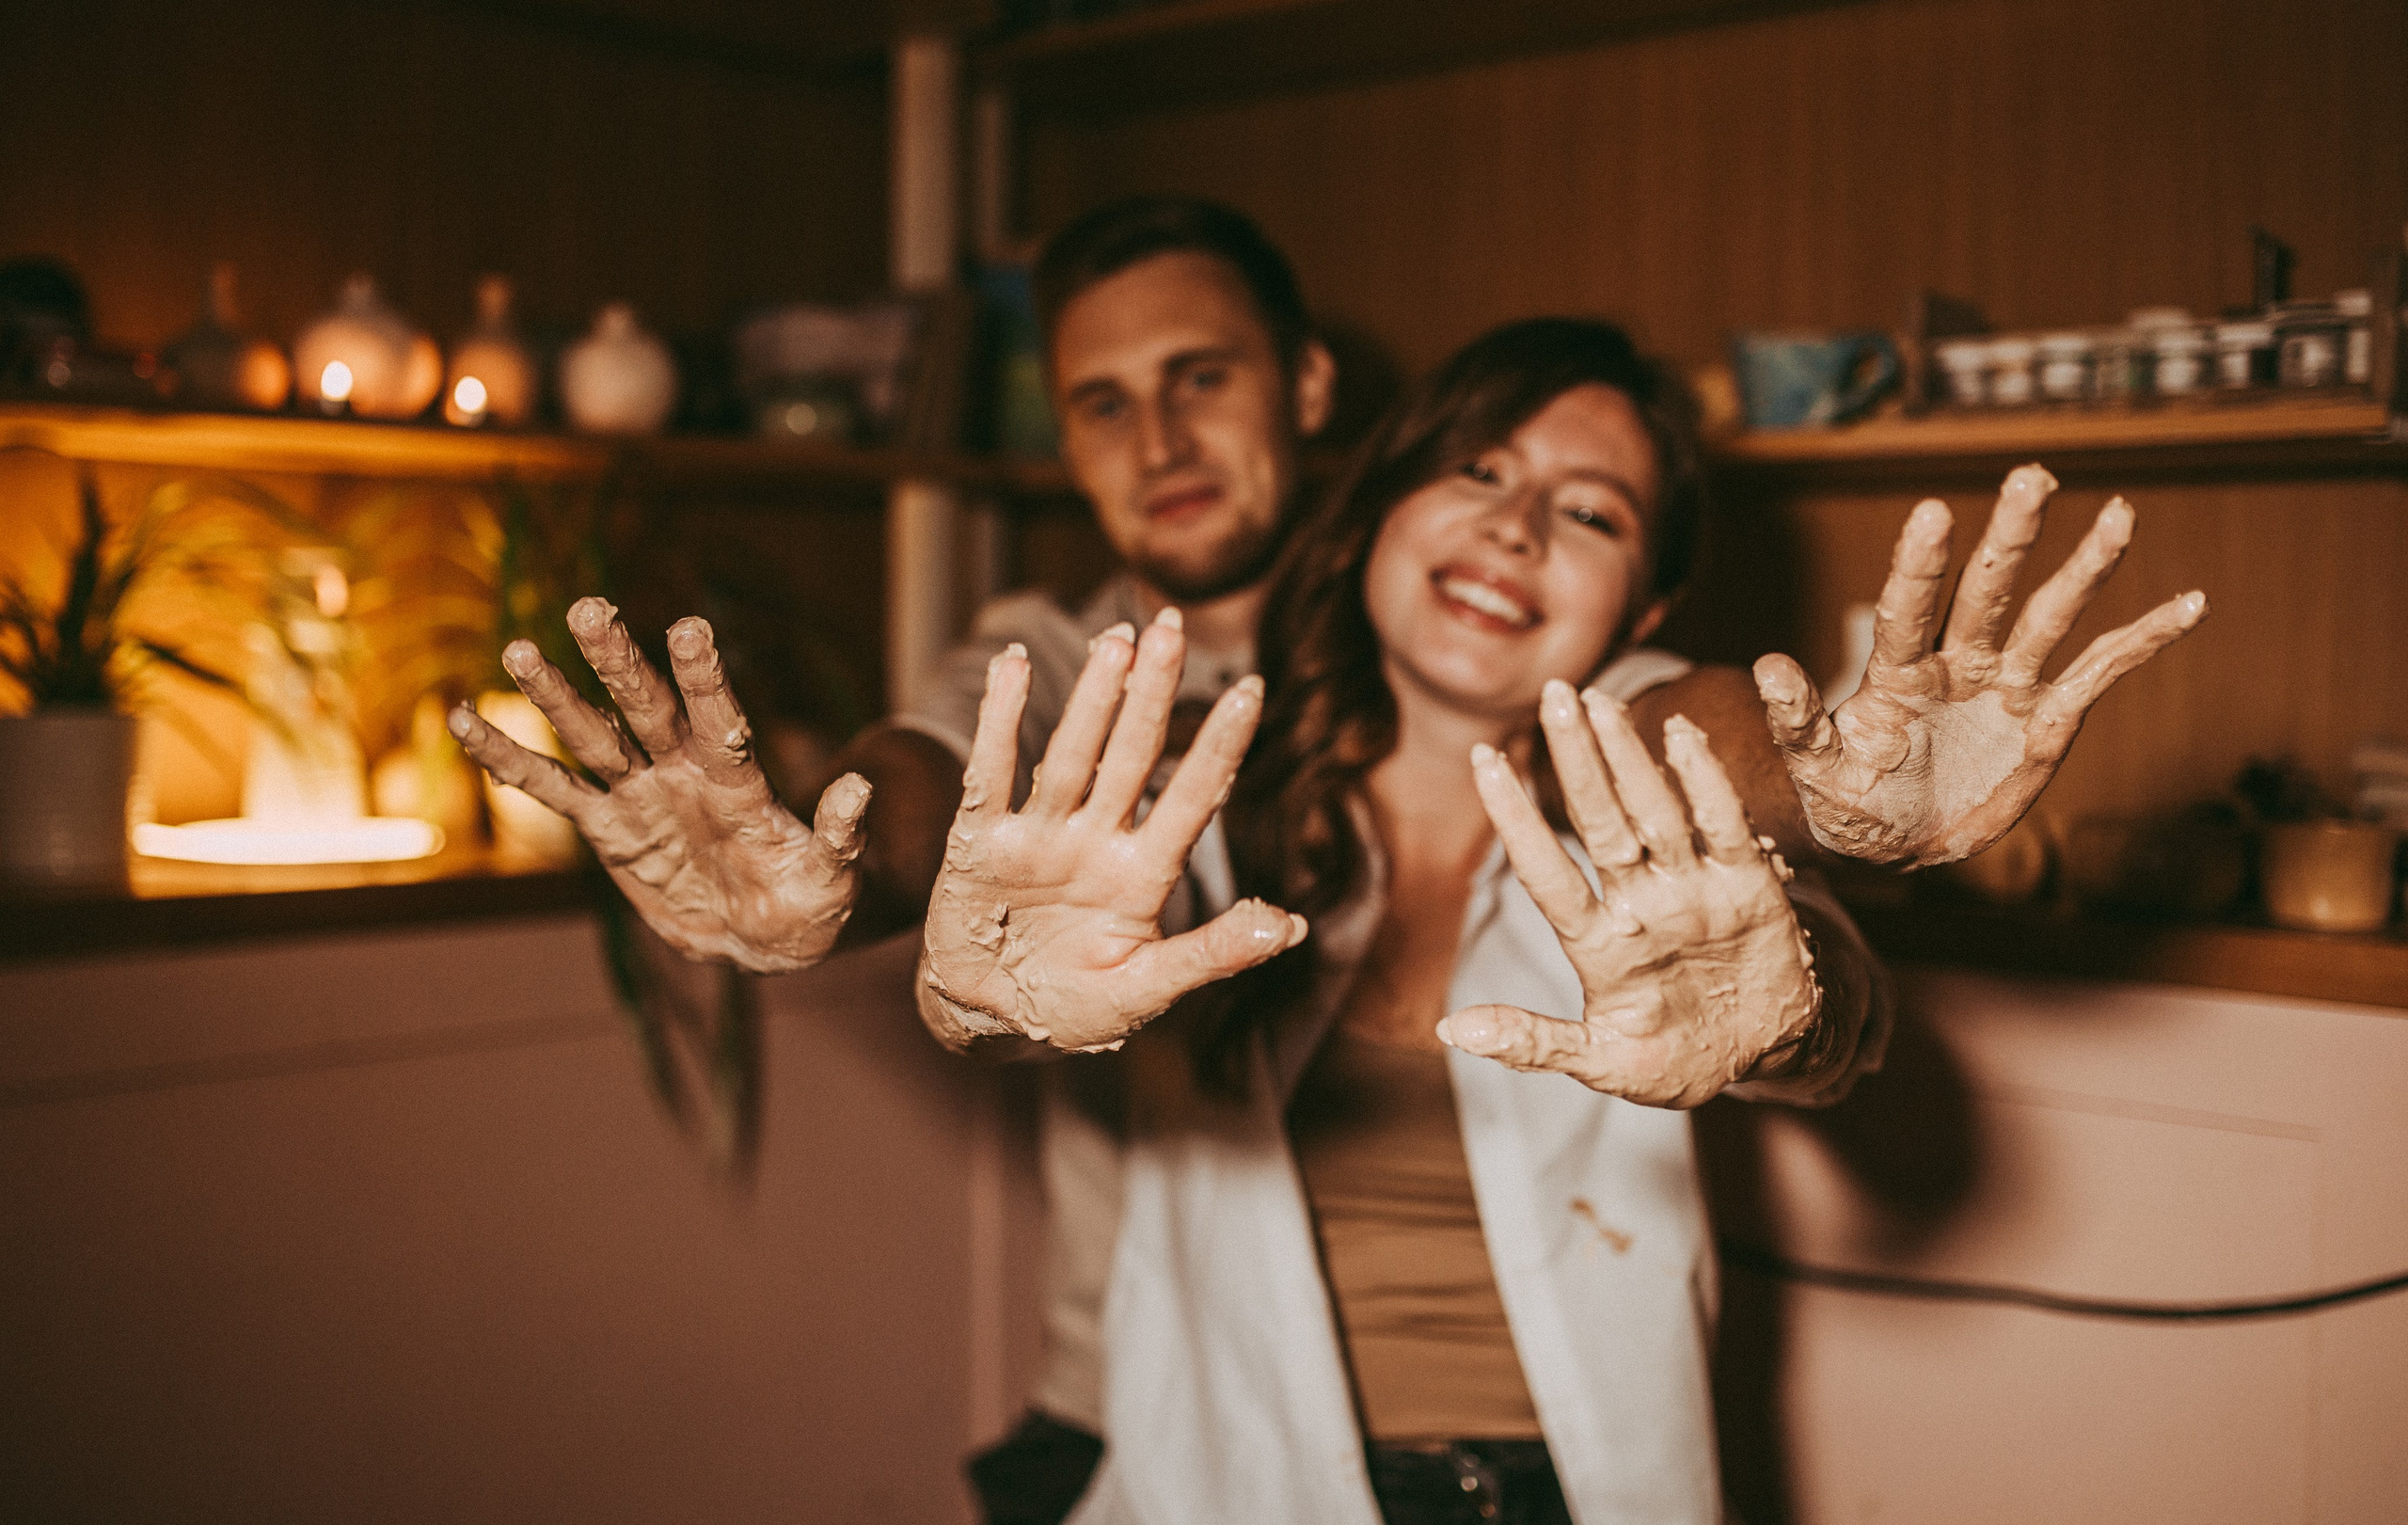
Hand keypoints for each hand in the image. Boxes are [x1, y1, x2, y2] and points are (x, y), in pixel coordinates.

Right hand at [449, 597, 868, 972]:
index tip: (690, 627)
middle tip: (589, 608)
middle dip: (618, 662)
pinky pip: (552, 790)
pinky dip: (509, 760)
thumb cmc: (810, 901)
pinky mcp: (610, 828)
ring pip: (593, 736)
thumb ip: (840, 833)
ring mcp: (643, 794)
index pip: (719, 718)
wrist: (768, 934)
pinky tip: (465, 722)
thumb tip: (860, 786)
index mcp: (739, 780)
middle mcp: (684, 772)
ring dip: (557, 697)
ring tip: (520, 651)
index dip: (704, 677)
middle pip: (646, 709)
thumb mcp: (835, 875)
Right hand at [917, 609, 1306, 1052]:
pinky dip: (998, 721)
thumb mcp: (1145, 990)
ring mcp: (1040, 836)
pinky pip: (992, 774)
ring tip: (1117, 639)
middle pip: (1131, 756)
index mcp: (1143, 875)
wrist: (989, 1019)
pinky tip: (1011, 667)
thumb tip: (1290, 925)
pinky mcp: (982, 843)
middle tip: (1173, 625)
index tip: (1252, 691)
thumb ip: (1210, 956)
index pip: (1191, 799)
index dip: (1219, 747)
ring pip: (1070, 754)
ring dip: (1091, 697)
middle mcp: (1097, 841)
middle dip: (1152, 693)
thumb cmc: (1074, 1007)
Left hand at [1439, 680, 1820, 1108]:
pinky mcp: (1746, 887)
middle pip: (1599, 819)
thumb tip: (1452, 1032)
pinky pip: (1722, 826)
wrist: (1766, 1055)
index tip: (1482, 759)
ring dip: (1627, 757)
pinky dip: (1706, 782)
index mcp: (1597, 941)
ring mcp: (1690, 888)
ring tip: (1599, 702)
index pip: (1545, 868)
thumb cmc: (1674, 1061)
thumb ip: (1534, 1043)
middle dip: (1575, 758)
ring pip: (1653, 810)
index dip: (1515, 816)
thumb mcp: (1603, 1063)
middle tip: (1554, 693)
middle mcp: (1638, 901)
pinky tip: (1682, 735)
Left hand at [1754, 464, 2206, 866]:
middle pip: (1986, 590)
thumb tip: (1765, 665)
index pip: (1906, 609)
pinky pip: (2099, 671)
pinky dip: (2143, 640)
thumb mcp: (1814, 772)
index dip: (1919, 566)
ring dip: (2085, 568)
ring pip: (2048, 615)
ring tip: (2119, 513)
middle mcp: (1955, 663)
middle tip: (2031, 474)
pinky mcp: (2045, 718)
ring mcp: (2004, 684)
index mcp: (1896, 673)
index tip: (1930, 514)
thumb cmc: (1846, 801)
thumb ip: (1796, 722)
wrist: (1894, 840)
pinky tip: (2189, 603)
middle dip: (2010, 536)